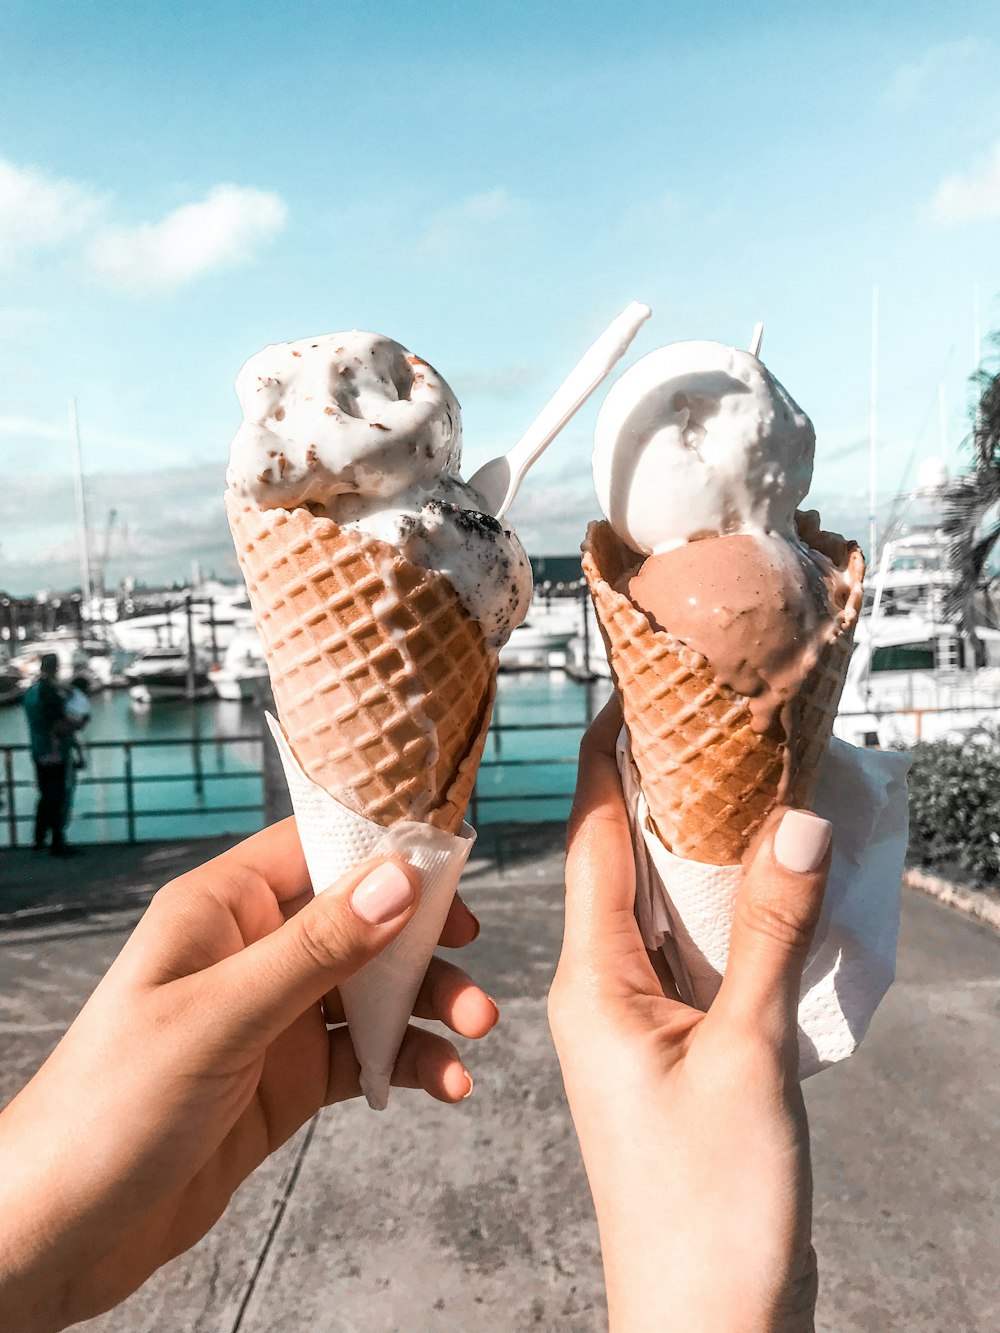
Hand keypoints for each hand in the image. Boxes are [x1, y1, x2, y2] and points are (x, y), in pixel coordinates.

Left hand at [0, 818, 496, 1332]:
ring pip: (372, 988)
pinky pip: (365, 1054)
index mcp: (219, 909)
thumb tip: (398, 879)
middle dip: (422, 939)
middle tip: (473, 954)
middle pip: (359, 919)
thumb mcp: (220, 1018)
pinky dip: (408, 1062)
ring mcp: (273, 1016)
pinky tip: (441, 1083)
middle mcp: (251, 952)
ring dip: (427, 1005)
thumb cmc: (108, 1109)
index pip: (314, 847)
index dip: (384, 848)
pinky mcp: (288, 1077)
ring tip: (474, 1032)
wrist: (63, 1232)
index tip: (451, 862)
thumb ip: (314, 949)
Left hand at [548, 702, 830, 1332]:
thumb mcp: (747, 1053)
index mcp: (590, 981)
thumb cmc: (708, 1207)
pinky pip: (686, 961)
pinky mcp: (669, 1056)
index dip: (610, 763)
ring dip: (693, 855)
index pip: (593, 842)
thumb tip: (793, 821)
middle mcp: (599, 992)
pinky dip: (720, 917)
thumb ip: (770, 934)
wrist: (708, 1325)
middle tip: (700, 724)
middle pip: (622, 867)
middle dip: (659, 796)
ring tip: (737, 786)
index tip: (626, 692)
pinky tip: (760, 891)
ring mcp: (633, 1026)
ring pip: (658, 913)